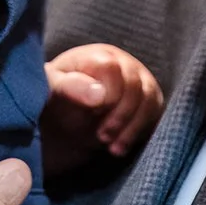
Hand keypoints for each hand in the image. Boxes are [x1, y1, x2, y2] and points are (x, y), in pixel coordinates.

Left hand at [42, 43, 164, 173]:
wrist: (62, 125)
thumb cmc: (53, 101)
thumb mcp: (50, 90)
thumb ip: (69, 87)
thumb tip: (100, 95)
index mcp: (97, 56)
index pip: (111, 67)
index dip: (107, 93)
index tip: (93, 112)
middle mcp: (123, 64)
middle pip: (135, 85)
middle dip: (120, 115)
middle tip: (101, 136)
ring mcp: (138, 82)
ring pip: (149, 99)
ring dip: (131, 127)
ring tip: (111, 147)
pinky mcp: (147, 103)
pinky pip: (154, 114)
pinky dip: (139, 133)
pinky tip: (119, 148)